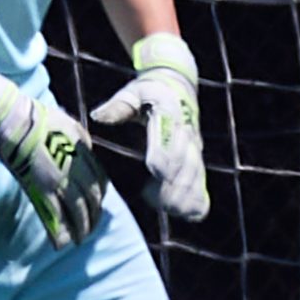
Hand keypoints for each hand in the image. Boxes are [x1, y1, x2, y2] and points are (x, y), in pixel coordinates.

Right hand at [0, 60, 108, 247]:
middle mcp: (76, 170)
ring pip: (77, 211)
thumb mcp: (70, 124)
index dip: (101, 196)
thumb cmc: (40, 118)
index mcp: (84, 154)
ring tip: (81, 239)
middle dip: (94, 216)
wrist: (16, 121)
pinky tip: (62, 243)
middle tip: (92, 227)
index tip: (99, 204)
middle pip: (92, 199)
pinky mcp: (41, 190)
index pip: (100, 180)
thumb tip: (86, 150)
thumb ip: (81, 141)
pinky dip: (60, 232)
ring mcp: (59, 181)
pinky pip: (54, 216)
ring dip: (81, 228)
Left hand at [91, 34, 209, 220]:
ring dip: (184, 194)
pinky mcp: (198, 159)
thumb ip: (118, 106)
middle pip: (185, 161)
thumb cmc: (149, 92)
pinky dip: (197, 198)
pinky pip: (202, 181)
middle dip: (173, 182)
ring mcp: (195, 147)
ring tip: (168, 209)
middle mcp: (187, 132)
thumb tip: (98, 117)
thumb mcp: (133, 92)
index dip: (164, 153)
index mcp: (170, 112)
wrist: (178, 86)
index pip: (169, 136)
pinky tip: (186, 214)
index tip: (154, 169)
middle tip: (156, 200)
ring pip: (195, 174)